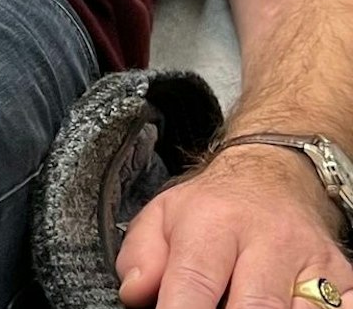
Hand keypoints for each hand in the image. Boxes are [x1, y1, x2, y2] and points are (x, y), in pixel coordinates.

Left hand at [116, 144, 352, 306]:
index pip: (195, 281)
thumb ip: (141, 257)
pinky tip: (292, 308)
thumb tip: (136, 293)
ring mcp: (312, 260)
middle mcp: (270, 240)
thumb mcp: (162, 216)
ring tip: (238, 306)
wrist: (274, 173)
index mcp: (215, 223)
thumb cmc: (213, 206)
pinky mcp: (343, 276)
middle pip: (257, 306)